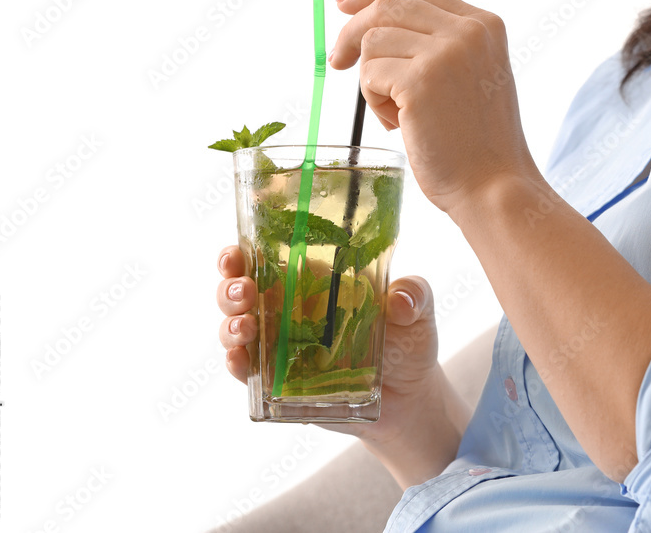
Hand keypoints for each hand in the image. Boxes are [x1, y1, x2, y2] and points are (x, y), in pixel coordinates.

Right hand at [216, 245, 451, 445]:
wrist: (411, 397)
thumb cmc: (410, 341)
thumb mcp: (420, 309)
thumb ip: (416, 294)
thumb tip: (400, 301)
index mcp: (314, 280)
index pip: (267, 256)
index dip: (242, 252)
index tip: (236, 253)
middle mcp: (289, 309)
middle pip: (241, 290)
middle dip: (230, 288)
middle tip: (244, 291)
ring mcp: (282, 347)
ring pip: (237, 329)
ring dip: (230, 326)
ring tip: (245, 327)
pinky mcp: (282, 383)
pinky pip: (250, 373)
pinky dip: (239, 366)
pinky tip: (241, 361)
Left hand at [329, 0, 541, 214]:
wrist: (493, 186)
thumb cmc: (477, 144)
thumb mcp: (471, 77)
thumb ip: (438, 46)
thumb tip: (373, 24)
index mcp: (484, 26)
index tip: (345, 4)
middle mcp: (468, 31)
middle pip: (388, 5)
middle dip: (353, 30)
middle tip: (337, 61)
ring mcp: (445, 53)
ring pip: (373, 42)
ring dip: (373, 81)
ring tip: (400, 115)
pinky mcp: (420, 81)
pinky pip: (369, 75)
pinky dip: (374, 103)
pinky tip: (402, 126)